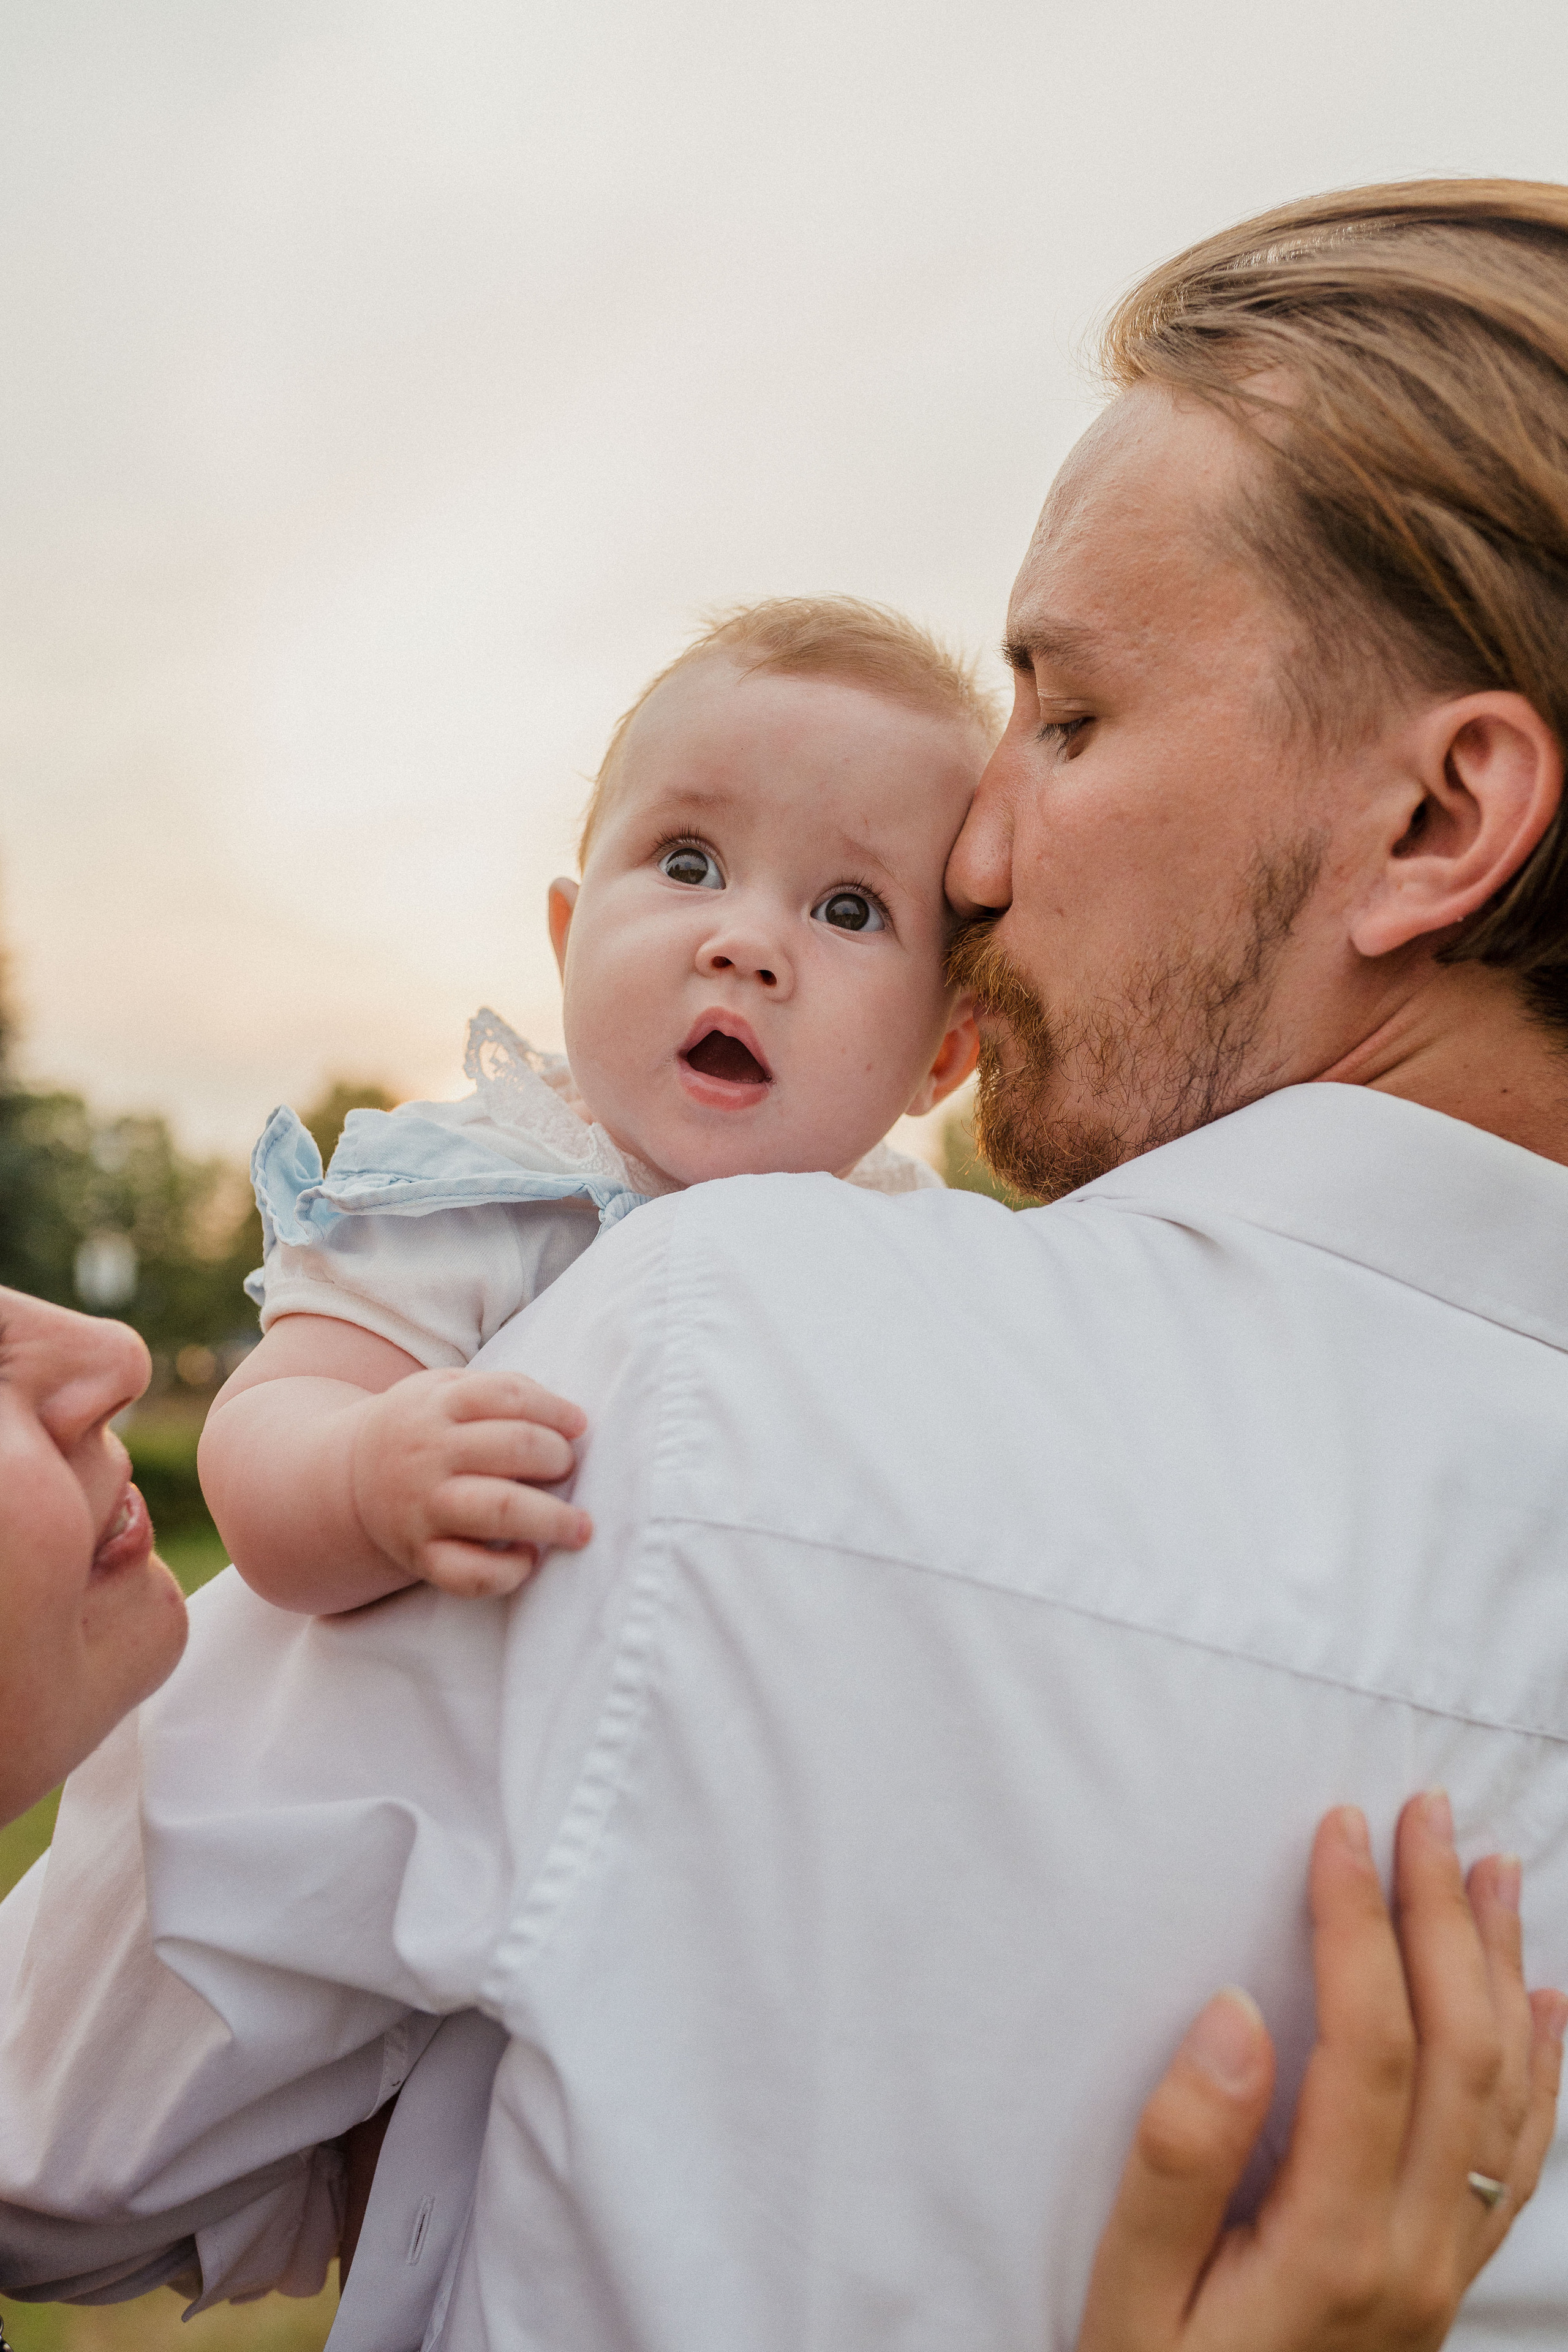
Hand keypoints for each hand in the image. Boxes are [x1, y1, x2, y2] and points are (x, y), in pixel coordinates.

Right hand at [349, 1367, 591, 1596]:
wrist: (346, 1478)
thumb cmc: (423, 1430)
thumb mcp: (445, 1390)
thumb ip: (502, 1392)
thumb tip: (571, 1421)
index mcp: (438, 1405)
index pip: (508, 1397)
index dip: (555, 1410)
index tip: (579, 1425)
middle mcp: (429, 1454)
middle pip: (514, 1447)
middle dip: (558, 1458)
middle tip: (569, 1468)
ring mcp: (422, 1507)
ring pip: (499, 1510)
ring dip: (551, 1519)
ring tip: (579, 1526)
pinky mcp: (420, 1555)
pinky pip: (470, 1573)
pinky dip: (509, 1571)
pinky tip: (528, 1558)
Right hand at [1078, 1794, 1566, 2351]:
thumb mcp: (1127, 2287)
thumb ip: (1183, 2152)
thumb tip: (1237, 2012)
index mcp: (1334, 2241)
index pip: (1373, 2044)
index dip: (1358, 1923)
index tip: (1339, 1828)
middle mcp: (1416, 2251)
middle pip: (1461, 2049)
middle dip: (1443, 1915)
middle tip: (1424, 1814)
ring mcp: (1447, 2270)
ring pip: (1508, 2092)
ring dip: (1501, 1968)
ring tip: (1491, 1869)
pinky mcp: (1449, 2281)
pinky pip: (1524, 2159)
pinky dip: (1546, 2066)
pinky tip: (1544, 2002)